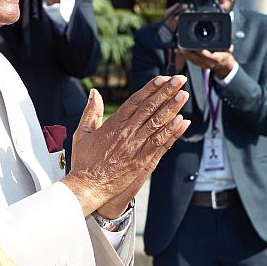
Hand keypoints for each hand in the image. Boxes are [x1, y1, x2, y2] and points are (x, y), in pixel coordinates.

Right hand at [63, 75, 190, 216]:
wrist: (86, 187)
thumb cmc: (83, 162)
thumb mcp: (82, 133)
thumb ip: (90, 112)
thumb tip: (94, 92)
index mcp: (112, 124)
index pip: (135, 101)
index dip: (150, 88)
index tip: (162, 78)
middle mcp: (125, 132)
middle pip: (149, 107)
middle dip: (166, 92)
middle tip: (179, 79)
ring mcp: (134, 145)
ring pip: (157, 122)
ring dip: (172, 107)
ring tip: (184, 94)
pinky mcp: (141, 159)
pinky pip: (159, 142)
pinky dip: (171, 131)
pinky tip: (181, 121)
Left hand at [177, 47, 235, 80]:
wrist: (224, 65)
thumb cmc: (225, 55)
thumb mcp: (229, 49)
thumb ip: (228, 46)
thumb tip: (228, 42)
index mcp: (217, 59)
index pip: (210, 56)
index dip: (204, 53)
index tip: (198, 49)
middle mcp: (209, 63)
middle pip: (198, 59)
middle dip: (189, 54)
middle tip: (182, 48)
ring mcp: (203, 65)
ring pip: (192, 60)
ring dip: (185, 55)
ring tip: (178, 48)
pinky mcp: (198, 64)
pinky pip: (190, 60)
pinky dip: (184, 56)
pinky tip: (178, 51)